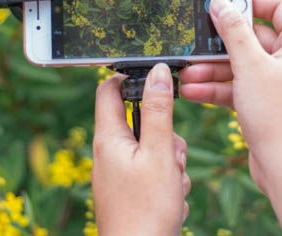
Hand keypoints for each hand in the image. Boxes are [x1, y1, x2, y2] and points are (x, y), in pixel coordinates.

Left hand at [92, 64, 190, 235]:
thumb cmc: (146, 210)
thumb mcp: (160, 152)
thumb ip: (159, 110)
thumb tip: (159, 71)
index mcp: (109, 138)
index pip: (110, 89)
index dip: (131, 77)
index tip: (157, 79)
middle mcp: (109, 153)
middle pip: (141, 120)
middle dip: (165, 132)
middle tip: (172, 153)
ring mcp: (119, 173)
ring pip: (153, 147)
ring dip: (171, 160)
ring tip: (172, 182)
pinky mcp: (130, 190)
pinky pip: (154, 171)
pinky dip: (167, 180)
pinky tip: (170, 198)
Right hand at [180, 0, 281, 192]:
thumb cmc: (279, 115)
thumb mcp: (250, 66)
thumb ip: (233, 32)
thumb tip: (220, 3)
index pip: (279, 7)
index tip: (225, 1)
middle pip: (253, 38)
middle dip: (220, 44)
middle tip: (194, 42)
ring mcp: (280, 85)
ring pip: (242, 66)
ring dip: (213, 69)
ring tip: (186, 73)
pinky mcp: (267, 105)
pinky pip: (240, 88)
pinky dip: (218, 89)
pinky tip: (192, 91)